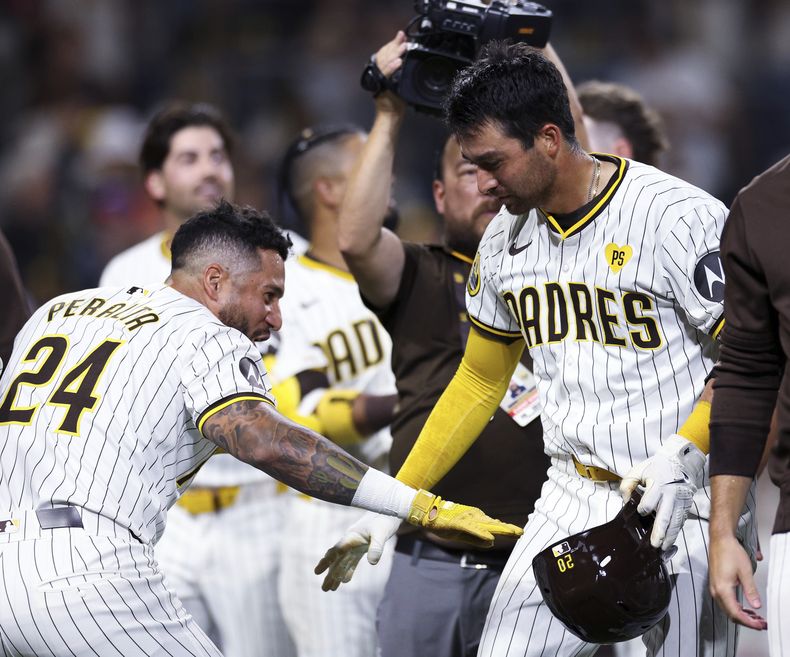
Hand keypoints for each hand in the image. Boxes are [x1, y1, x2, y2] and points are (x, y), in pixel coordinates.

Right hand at [314, 512, 400, 591]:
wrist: (391, 509)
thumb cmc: (385, 519)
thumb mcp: (382, 533)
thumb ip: (376, 547)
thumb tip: (372, 563)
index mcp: (352, 536)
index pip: (337, 550)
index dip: (327, 561)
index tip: (317, 572)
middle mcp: (351, 540)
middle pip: (337, 559)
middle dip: (329, 573)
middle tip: (324, 588)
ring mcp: (356, 544)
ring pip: (343, 561)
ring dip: (337, 574)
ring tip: (330, 589)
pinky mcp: (363, 546)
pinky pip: (352, 560)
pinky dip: (348, 570)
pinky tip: (345, 581)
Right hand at [373, 31, 407, 114]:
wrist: (391, 116)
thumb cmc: (396, 102)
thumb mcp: (399, 82)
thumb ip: (399, 70)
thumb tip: (406, 56)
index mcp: (380, 71)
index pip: (385, 53)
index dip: (393, 43)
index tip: (402, 36)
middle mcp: (377, 74)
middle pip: (384, 55)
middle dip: (395, 45)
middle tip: (403, 37)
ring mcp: (379, 80)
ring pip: (385, 63)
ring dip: (395, 53)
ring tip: (403, 47)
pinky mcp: (382, 87)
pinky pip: (386, 75)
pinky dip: (392, 68)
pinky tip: (399, 62)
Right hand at [406, 489, 522, 547]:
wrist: (428, 514)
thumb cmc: (445, 523)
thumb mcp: (462, 534)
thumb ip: (476, 539)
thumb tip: (492, 543)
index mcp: (476, 521)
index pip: (494, 526)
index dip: (507, 529)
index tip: (520, 532)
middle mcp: (474, 518)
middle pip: (493, 525)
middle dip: (508, 529)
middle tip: (521, 532)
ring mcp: (466, 519)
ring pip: (486, 525)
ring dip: (499, 529)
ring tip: (511, 532)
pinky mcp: (458, 523)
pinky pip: (471, 529)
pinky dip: (480, 533)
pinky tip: (489, 537)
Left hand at [620, 434, 705, 549]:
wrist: (681, 461)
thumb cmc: (656, 467)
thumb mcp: (638, 470)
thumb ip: (627, 484)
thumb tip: (625, 500)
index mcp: (657, 485)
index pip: (649, 502)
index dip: (643, 509)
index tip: (640, 511)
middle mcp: (671, 495)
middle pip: (665, 516)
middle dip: (660, 532)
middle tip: (655, 545)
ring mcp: (681, 501)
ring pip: (676, 522)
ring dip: (670, 536)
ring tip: (663, 548)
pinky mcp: (687, 505)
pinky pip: (682, 520)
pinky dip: (676, 531)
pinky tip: (671, 539)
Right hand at [709, 533, 766, 629]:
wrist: (720, 540)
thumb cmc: (730, 552)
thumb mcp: (745, 571)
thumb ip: (751, 590)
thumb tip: (756, 605)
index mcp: (722, 589)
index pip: (736, 613)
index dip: (749, 622)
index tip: (759, 625)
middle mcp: (715, 590)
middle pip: (730, 614)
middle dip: (746, 621)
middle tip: (760, 623)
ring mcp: (714, 587)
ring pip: (727, 609)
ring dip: (741, 615)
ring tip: (755, 617)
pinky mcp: (715, 584)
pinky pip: (725, 602)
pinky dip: (736, 608)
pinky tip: (745, 607)